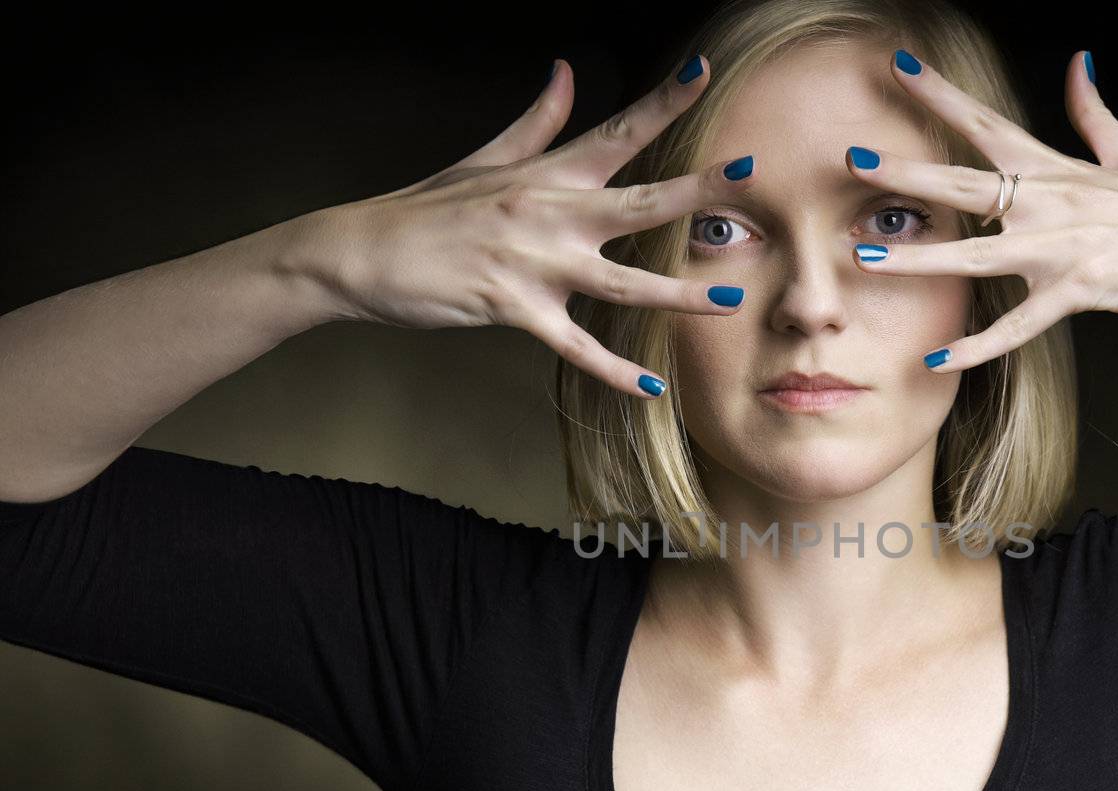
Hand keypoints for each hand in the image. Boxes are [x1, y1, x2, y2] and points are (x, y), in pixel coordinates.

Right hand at [301, 56, 753, 396]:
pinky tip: (651, 387)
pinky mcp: (513, 308)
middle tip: (751, 175)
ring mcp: (532, 262)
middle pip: (638, 199)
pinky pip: (575, 345)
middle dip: (698, 188)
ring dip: (678, 293)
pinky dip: (613, 369)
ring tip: (727, 299)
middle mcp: (548, 211)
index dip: (663, 99)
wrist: (359, 252)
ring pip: (621, 281)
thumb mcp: (485, 157)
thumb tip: (567, 71)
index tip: (704, 69)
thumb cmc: (427, 208)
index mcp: (546, 173)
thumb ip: (538, 122)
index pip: (616, 129)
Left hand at [847, 49, 1117, 372]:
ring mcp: (1068, 246)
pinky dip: (981, 346)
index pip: (988, 125)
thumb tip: (1078, 63)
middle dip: (905, 172)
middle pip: (966, 182)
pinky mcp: (1086, 289)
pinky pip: (1021, 324)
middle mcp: (1055, 201)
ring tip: (864, 260)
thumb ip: (1094, 115)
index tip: (899, 67)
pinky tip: (940, 360)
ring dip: (919, 259)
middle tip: (851, 159)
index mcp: (1061, 170)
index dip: (941, 96)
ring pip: (978, 254)